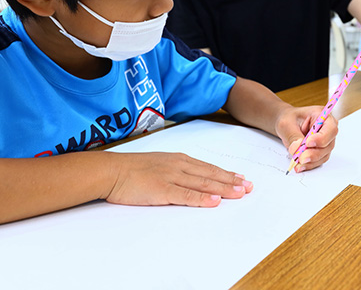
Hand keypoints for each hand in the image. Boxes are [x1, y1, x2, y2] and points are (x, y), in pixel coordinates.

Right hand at [105, 152, 251, 206]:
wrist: (111, 170)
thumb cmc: (131, 168)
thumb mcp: (158, 164)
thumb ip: (175, 169)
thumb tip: (189, 177)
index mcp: (178, 159)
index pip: (208, 168)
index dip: (226, 174)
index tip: (241, 178)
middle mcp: (179, 166)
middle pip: (210, 174)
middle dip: (232, 181)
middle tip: (249, 186)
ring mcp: (171, 177)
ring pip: (203, 184)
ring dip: (223, 189)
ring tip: (240, 193)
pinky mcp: (162, 190)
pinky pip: (186, 195)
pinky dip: (202, 198)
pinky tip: (214, 201)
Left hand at [275, 106, 337, 172]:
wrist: (287, 125)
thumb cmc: (289, 119)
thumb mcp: (286, 123)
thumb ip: (293, 135)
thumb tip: (297, 148)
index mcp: (323, 115)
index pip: (330, 128)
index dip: (321, 138)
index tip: (308, 143)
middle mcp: (328, 129)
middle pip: (328, 144)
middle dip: (314, 153)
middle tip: (301, 158)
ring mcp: (326, 141)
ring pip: (324, 155)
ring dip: (311, 161)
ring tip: (297, 163)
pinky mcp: (321, 151)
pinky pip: (318, 161)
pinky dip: (309, 164)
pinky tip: (300, 166)